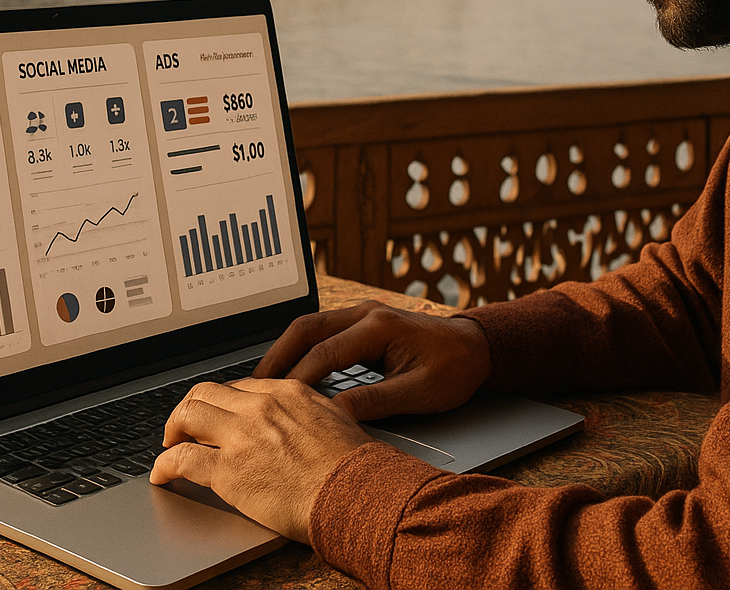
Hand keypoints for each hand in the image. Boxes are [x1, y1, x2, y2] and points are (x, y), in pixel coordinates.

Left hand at [150, 378, 371, 541]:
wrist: (356, 493)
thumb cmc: (354, 466)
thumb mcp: (335, 420)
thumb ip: (308, 413)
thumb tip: (300, 421)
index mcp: (288, 392)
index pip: (240, 387)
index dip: (223, 402)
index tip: (218, 415)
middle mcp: (261, 407)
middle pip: (207, 392)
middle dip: (191, 408)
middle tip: (185, 427)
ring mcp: (242, 436)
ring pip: (188, 415)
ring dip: (172, 429)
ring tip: (169, 445)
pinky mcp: (228, 471)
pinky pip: (181, 459)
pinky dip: (164, 466)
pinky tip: (162, 475)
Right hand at [253, 300, 492, 420]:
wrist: (476, 348)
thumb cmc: (454, 370)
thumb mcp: (419, 392)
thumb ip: (376, 402)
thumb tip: (335, 416)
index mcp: (379, 327)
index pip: (325, 354)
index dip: (298, 380)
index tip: (276, 405)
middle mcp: (366, 313)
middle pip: (306, 328)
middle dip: (277, 357)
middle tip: (252, 388)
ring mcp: (362, 313)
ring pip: (310, 326)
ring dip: (285, 351)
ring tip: (263, 382)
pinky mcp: (362, 322)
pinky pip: (322, 330)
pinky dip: (301, 349)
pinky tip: (291, 373)